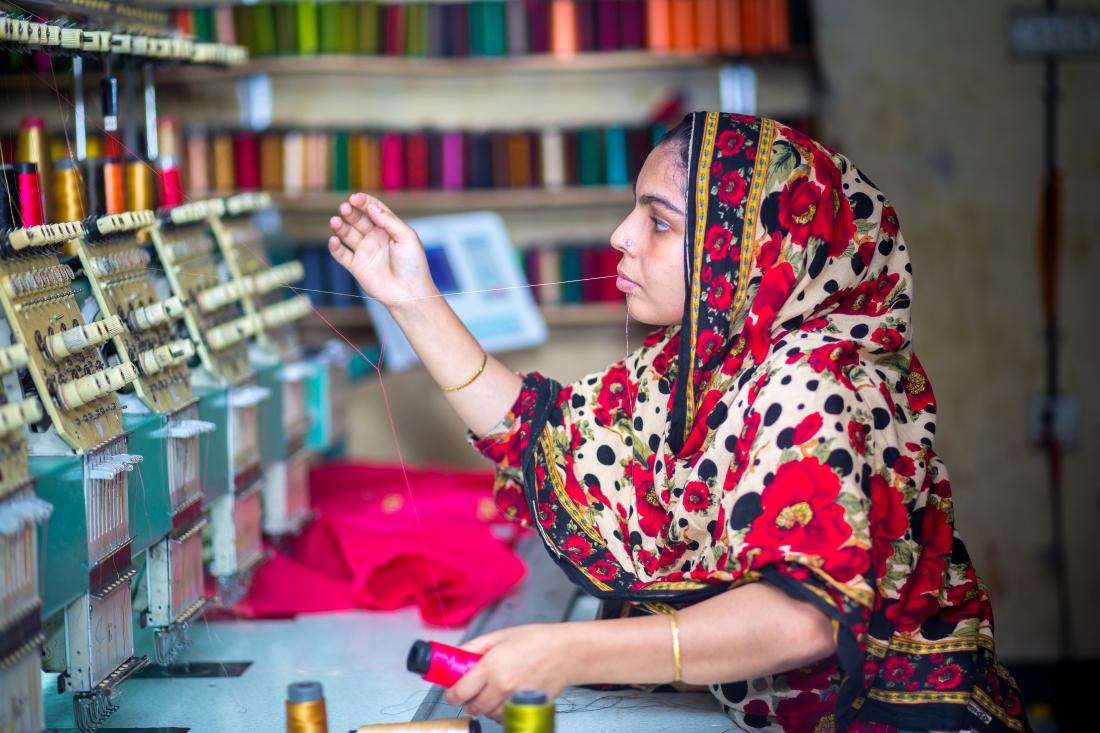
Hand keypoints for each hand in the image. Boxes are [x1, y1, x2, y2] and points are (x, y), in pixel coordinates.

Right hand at [327, 192, 437, 309]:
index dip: (364, 202)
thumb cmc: (413, 265)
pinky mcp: (356, 267)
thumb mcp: (407, 237)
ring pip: (347, 234)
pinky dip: (335, 247)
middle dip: (350, 212)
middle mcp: (375, 238)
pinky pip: (342, 254)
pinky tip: (334, 240)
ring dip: (340, 226)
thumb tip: (372, 207)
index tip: (355, 198)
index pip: (373, 209)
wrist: (410, 293)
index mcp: (389, 229)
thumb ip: (389, 221)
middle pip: (358, 219)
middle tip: (345, 208)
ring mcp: (365, 251)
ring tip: (335, 221)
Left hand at [444, 624, 575, 720]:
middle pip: (473, 707)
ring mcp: (515, 700)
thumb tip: (455, 656)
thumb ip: (473, 648)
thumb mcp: (499, 636)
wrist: (566, 652)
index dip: (451, 694)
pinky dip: (501, 712)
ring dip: (485, 706)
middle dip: (468, 700)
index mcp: (491, 666)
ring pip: (489, 715)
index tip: (452, 691)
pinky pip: (506, 718)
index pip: (460, 692)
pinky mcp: (527, 708)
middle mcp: (502, 686)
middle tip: (471, 690)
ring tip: (492, 690)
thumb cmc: (536, 640)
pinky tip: (505, 697)